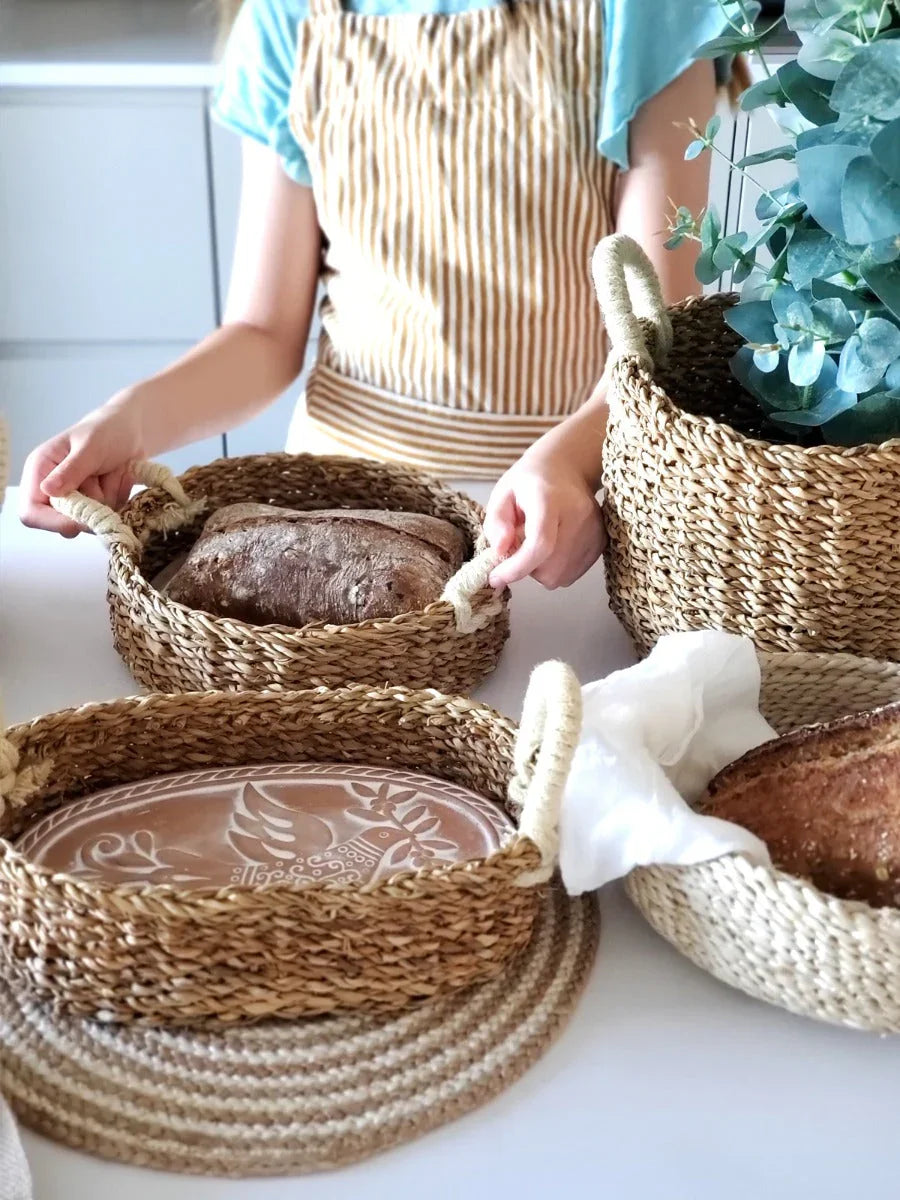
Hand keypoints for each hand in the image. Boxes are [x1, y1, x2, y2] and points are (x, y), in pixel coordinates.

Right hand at [18, 396, 141, 536]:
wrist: (132, 430)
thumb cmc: (106, 430)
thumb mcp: (89, 447)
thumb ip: (71, 470)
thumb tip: (47, 490)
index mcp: (40, 472)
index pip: (31, 511)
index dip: (52, 522)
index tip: (79, 521)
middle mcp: (54, 490)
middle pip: (63, 523)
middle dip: (89, 508)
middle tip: (103, 478)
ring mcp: (77, 500)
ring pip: (91, 521)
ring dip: (108, 498)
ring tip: (113, 471)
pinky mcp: (97, 506)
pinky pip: (109, 517)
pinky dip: (118, 498)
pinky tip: (119, 477)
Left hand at [484, 450, 606, 589]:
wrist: (567, 467)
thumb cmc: (529, 483)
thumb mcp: (502, 494)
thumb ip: (496, 522)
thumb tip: (500, 551)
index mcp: (549, 498)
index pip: (540, 544)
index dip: (516, 567)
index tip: (495, 577)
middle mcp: (578, 515)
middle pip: (550, 568)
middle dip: (527, 567)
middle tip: (519, 546)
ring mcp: (594, 530)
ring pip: (560, 577)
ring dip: (541, 569)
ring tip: (538, 542)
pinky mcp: (601, 542)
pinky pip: (572, 574)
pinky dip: (556, 568)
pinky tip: (553, 546)